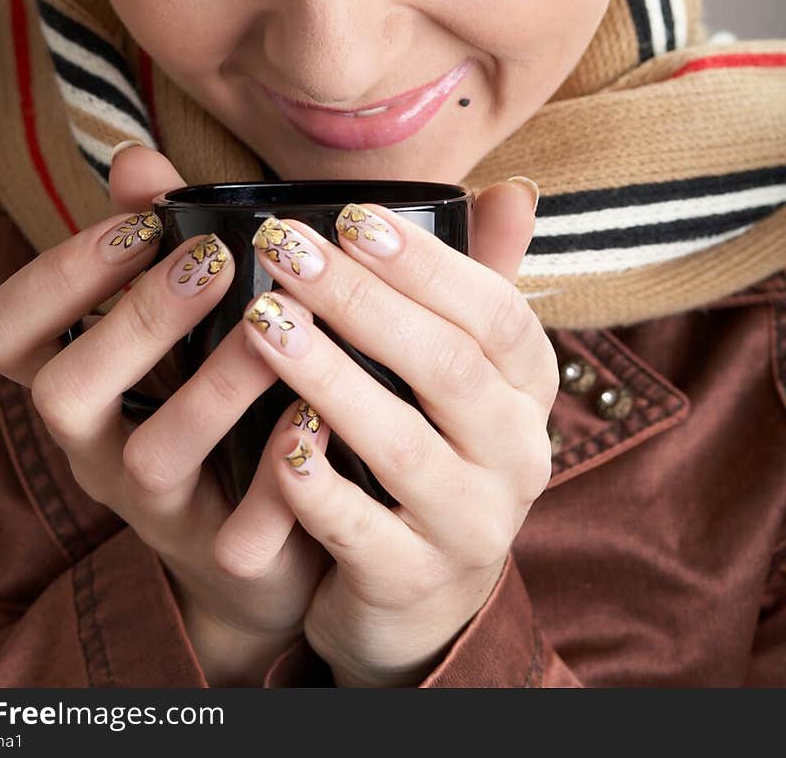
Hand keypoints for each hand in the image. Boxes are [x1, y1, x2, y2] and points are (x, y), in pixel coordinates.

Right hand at [0, 143, 329, 684]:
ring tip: (274, 326)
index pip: (4, 335)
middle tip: (213, 259)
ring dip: (211, 388)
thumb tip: (136, 157)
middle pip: (64, 394)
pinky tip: (319, 416)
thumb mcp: (180, 322)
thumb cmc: (217, 400)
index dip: (53, 278)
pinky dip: (281, 476)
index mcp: (80, 382)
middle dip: (136, 318)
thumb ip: (157, 238)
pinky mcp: (229, 556)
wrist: (267, 540)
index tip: (135, 226)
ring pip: (151, 460)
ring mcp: (160, 509)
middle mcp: (99, 448)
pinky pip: (241, 534)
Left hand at [239, 180, 557, 686]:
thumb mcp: (458, 373)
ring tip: (262, 320)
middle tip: (282, 248)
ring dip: (327, 375)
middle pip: (446, 366)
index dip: (426, 262)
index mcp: (528, 390)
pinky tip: (271, 438)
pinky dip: (314, 480)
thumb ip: (469, 285)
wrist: (419, 601)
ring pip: (400, 443)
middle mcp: (518, 456)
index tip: (350, 216)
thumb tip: (512, 188)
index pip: (498, 312)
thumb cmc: (428, 449)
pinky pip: (357, 529)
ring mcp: (470, 525)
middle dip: (360, 299)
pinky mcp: (414, 583)